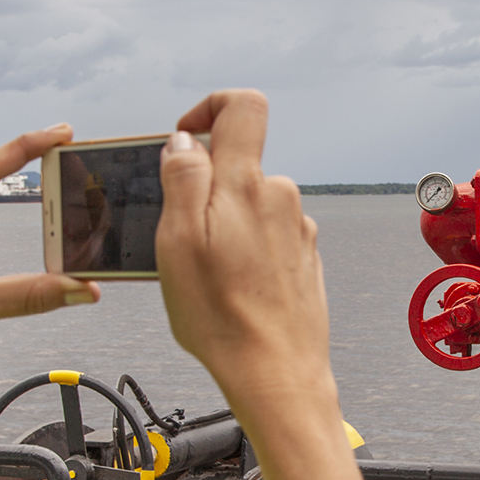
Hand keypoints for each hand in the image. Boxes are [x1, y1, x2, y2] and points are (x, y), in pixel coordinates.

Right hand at [156, 91, 330, 416]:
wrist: (277, 373)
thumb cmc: (222, 317)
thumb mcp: (177, 241)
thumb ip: (182, 178)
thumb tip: (185, 140)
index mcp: (246, 184)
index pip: (243, 106)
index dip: (209, 108)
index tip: (185, 138)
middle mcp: (280, 198)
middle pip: (238, 164)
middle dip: (204, 189)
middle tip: (181, 236)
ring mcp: (296, 228)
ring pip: (249, 204)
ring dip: (223, 225)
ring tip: (205, 272)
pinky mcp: (302, 257)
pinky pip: (265, 235)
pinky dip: (243, 250)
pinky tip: (230, 287)